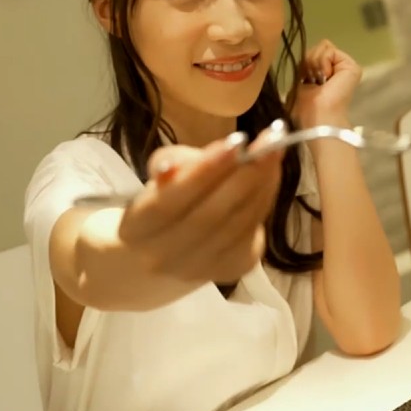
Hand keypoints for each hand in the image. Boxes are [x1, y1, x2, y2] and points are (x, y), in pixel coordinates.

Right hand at [112, 125, 286, 283]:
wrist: (161, 256)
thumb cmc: (161, 203)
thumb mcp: (157, 176)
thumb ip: (175, 161)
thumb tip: (206, 155)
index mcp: (136, 229)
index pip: (170, 201)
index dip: (205, 172)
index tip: (238, 140)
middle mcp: (164, 258)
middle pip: (210, 216)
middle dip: (245, 175)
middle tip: (270, 140)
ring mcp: (199, 269)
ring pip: (238, 224)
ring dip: (262, 185)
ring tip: (274, 151)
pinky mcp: (230, 270)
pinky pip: (253, 232)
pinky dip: (265, 200)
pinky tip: (271, 175)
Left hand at [292, 39, 361, 127]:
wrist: (316, 115)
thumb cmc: (304, 107)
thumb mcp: (297, 81)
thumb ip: (304, 66)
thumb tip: (305, 57)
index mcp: (325, 75)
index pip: (312, 54)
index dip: (304, 64)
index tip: (304, 80)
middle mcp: (337, 70)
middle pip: (317, 47)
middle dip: (309, 62)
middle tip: (312, 81)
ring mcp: (345, 67)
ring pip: (323, 46)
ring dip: (314, 63)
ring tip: (319, 81)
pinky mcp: (352, 67)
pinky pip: (329, 51)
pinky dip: (322, 63)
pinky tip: (326, 78)